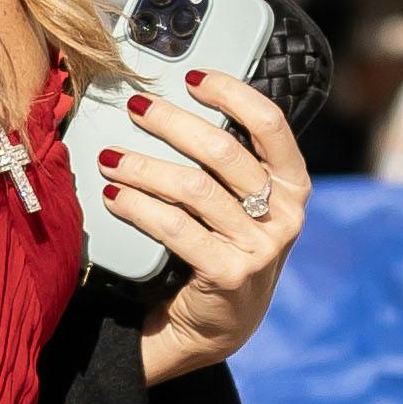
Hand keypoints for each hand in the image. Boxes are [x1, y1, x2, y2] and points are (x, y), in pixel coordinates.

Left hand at [110, 69, 308, 375]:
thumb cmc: (221, 248)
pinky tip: (114, 196)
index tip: (193, 77)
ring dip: (144, 167)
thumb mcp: (239, 205)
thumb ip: (226, 165)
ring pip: (194, 189)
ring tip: (110, 158)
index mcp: (292, 186)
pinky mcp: (229, 275)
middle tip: (135, 109)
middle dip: (172, 123)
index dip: (232, 93)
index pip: (270, 124)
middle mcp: (284, 215)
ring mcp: (259, 248)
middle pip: (223, 152)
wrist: (216, 326)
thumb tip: (174, 104)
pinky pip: (176, 229)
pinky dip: (139, 207)